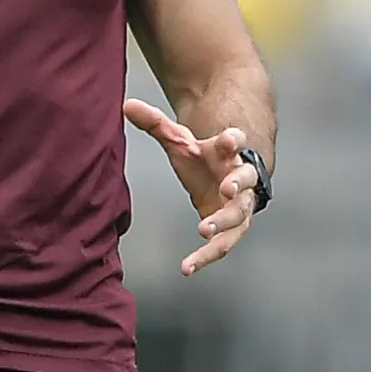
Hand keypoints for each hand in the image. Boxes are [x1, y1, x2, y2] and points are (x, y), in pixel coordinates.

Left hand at [123, 100, 259, 275]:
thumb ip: (156, 123)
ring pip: (238, 216)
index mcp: (227, 151)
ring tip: (203, 229)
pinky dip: (206, 256)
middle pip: (245, 179)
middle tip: (227, 188)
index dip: (233, 140)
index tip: (231, 139)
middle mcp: (239, 178)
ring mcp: (240, 205)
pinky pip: (223, 244)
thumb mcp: (179, 140)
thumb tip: (126, 104)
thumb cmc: (203, 158)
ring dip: (224, 223)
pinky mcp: (233, 229)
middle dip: (238, 182)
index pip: (234, 141)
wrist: (224, 178)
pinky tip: (187, 267)